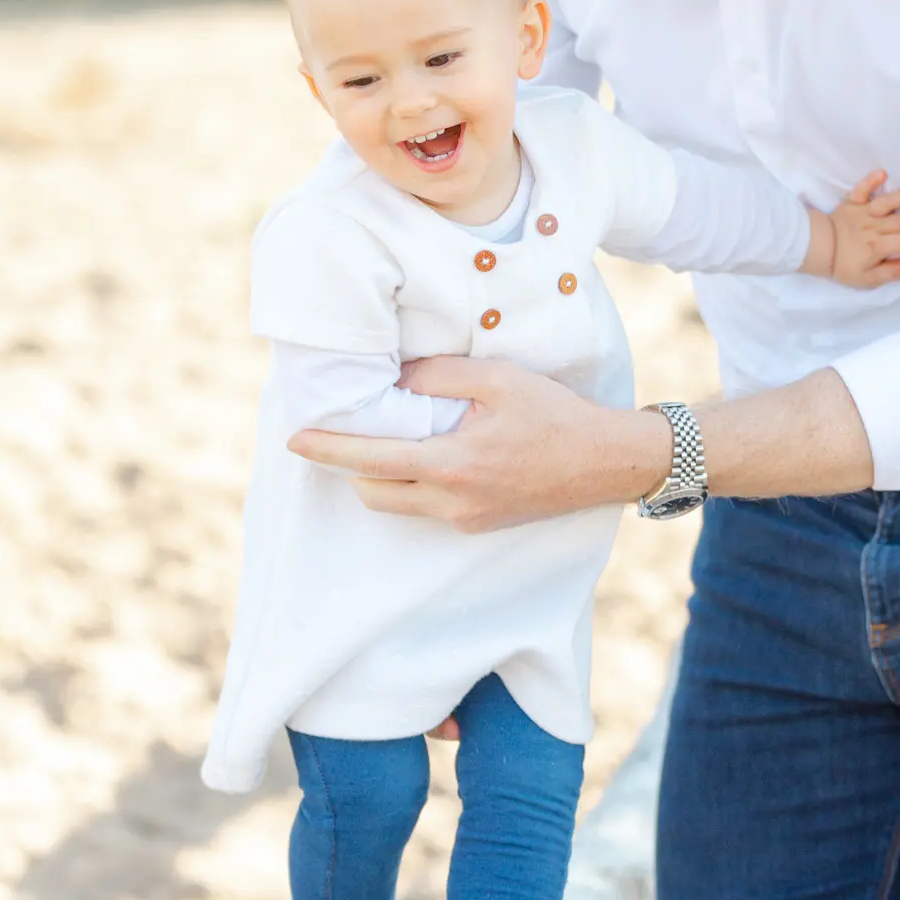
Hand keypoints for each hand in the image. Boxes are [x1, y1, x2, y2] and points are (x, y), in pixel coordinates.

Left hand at [289, 358, 672, 531]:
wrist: (603, 462)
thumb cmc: (553, 414)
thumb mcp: (497, 378)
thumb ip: (440, 374)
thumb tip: (395, 378)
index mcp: (454, 463)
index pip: (373, 460)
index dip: (329, 450)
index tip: (296, 439)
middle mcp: (453, 501)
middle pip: (374, 492)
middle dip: (352, 466)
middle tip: (347, 432)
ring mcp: (465, 519)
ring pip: (397, 505)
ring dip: (382, 476)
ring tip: (391, 440)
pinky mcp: (478, 525)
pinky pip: (427, 508)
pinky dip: (415, 484)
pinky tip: (432, 454)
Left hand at [802, 171, 899, 288]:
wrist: (814, 249)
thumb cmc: (843, 265)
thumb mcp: (867, 279)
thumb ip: (892, 272)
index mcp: (878, 246)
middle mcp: (875, 226)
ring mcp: (864, 211)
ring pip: (890, 202)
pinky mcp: (853, 202)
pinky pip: (863, 189)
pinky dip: (872, 180)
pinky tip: (883, 172)